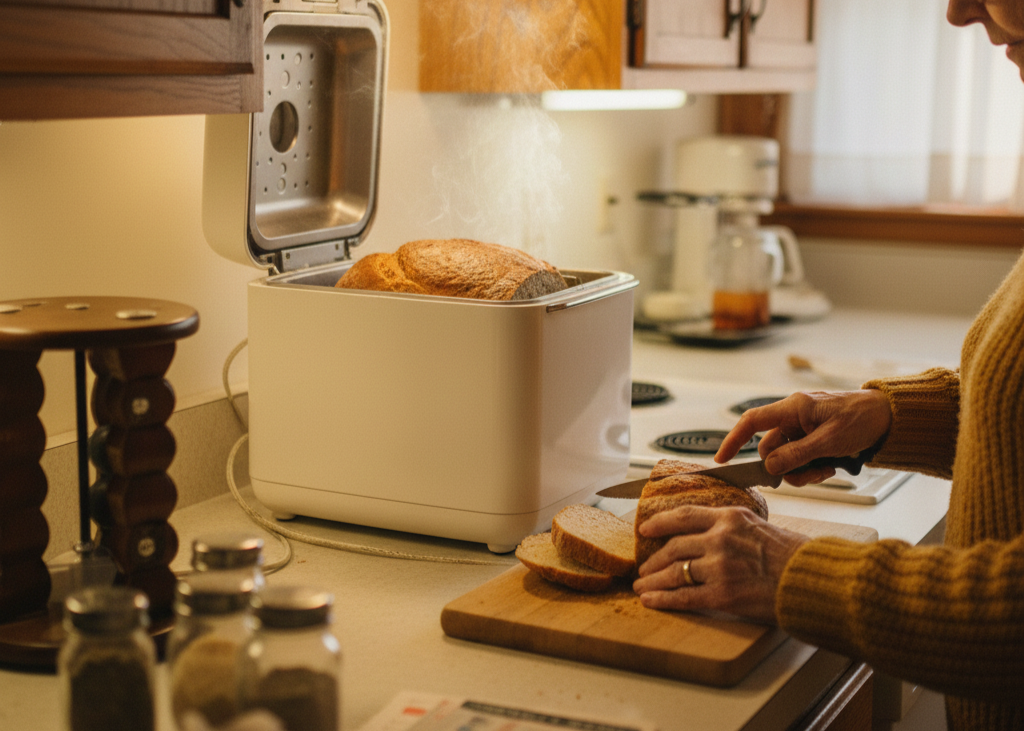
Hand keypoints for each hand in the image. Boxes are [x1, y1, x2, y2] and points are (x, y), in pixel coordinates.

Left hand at [632, 505, 807, 622]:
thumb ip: (732, 528)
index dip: (661, 522)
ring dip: (653, 581)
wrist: (812, 580)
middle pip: (674, 547)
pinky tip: (651, 601)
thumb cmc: (793, 556)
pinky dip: (663, 600)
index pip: (685, 515)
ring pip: (674, 572)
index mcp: (730, 517)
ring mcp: (720, 567)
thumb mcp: (759, 526)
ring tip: (642, 586)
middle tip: (644, 568)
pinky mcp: (722, 595)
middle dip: (654, 560)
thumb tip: (709, 535)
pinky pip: (684, 597)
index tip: (646, 529)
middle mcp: (720, 538)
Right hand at [716, 389, 892, 485]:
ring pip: (786, 457)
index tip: (723, 459)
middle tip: (807, 475)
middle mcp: (794, 416)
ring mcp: (803, 428)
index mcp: (794, 407)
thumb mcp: (830, 441)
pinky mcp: (813, 438)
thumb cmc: (863, 419)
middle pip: (771, 447)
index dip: (734, 440)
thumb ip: (797, 454)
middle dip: (785, 467)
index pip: (753, 421)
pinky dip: (812, 468)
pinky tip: (830, 466)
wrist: (890, 417)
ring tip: (825, 470)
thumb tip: (770, 467)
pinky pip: (801, 459)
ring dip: (801, 470)